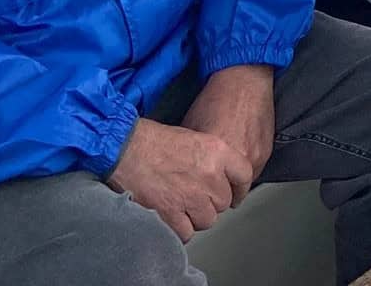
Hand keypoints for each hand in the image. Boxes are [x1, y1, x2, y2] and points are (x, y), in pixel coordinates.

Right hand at [107, 118, 252, 241]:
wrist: (125, 149)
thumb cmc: (154, 141)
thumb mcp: (195, 138)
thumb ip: (213, 159)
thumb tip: (219, 178)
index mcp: (217, 152)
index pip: (244, 175)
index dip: (240, 188)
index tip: (235, 195)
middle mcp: (209, 175)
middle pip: (223, 202)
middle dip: (210, 203)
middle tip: (195, 198)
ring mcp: (190, 196)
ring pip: (206, 220)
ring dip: (195, 218)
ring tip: (181, 207)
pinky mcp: (170, 213)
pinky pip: (186, 233)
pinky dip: (179, 230)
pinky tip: (171, 219)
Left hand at [180, 65, 274, 199]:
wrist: (243, 79)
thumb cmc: (214, 100)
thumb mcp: (191, 129)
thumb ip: (191, 155)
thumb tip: (183, 171)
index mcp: (214, 158)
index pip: (206, 191)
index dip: (201, 194)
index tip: (198, 194)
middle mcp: (237, 161)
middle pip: (226, 194)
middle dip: (218, 194)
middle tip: (210, 191)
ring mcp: (255, 156)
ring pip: (243, 186)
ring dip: (234, 185)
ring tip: (225, 178)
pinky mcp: (267, 150)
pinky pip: (256, 171)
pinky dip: (247, 171)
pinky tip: (237, 163)